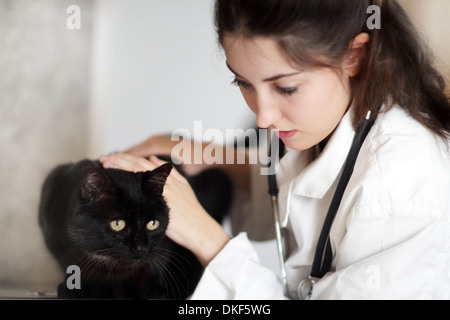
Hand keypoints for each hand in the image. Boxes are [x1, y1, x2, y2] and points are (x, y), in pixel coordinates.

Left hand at [99, 153, 229, 266]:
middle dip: (119, 160)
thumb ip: (170, 171)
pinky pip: (140, 192)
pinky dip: (128, 185)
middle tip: (103, 158)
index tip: (111, 157)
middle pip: (137, 165)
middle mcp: (163, 182)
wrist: (199, 228)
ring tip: (106, 164)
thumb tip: (153, 159)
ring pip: (137, 175)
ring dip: (120, 168)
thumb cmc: (192, 210)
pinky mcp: (159, 205)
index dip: (126, 158)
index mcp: (167, 177)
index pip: (143, 162)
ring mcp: (161, 193)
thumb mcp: (184, 186)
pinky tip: (116, 184)